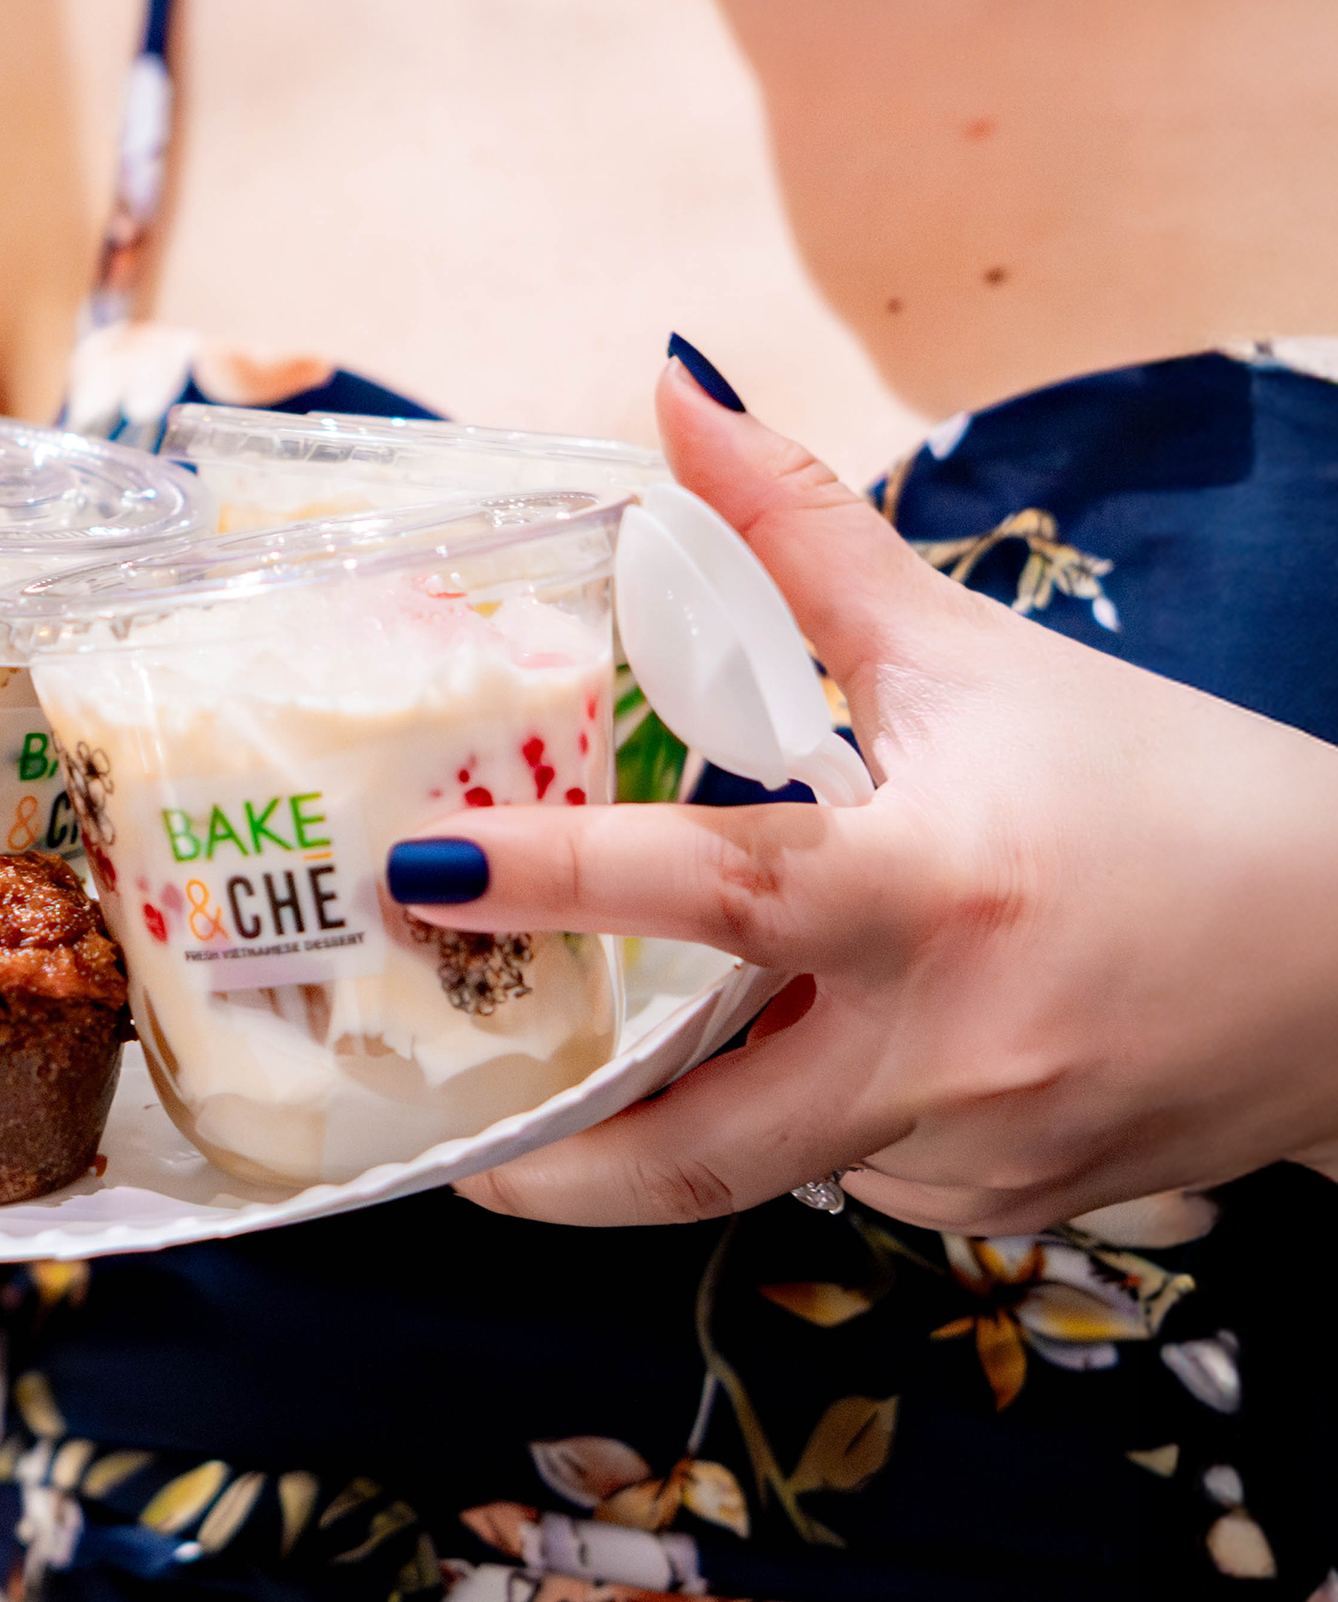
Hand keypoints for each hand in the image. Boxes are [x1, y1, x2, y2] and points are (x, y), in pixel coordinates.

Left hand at [392, 355, 1337, 1233]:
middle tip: (453, 1142)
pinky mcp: (1009, 1208)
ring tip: (643, 1056)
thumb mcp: (981, 658)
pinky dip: (821, 1112)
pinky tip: (849, 1043)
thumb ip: (805, 539)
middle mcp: (951, 1044)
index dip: (558, 879)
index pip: (715, 890)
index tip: (424, 874)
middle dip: (555, 1168)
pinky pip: (860, 1170)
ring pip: (779, 1154)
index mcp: (937, 888)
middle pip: (698, 1150)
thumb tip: (675, 393)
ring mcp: (981, 1149)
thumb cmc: (1177, 789)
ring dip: (703, 1110)